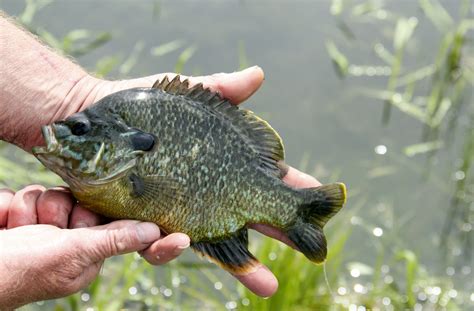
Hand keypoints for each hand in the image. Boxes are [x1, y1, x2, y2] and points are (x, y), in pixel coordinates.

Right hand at [0, 187, 188, 308]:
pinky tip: (7, 221)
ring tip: (22, 228)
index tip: (183, 240)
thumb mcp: (71, 254)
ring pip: (60, 192)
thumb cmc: (18, 270)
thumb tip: (154, 233)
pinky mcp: (28, 211)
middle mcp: (74, 238)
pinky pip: (35, 191)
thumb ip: (112, 240)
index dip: (152, 237)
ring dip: (37, 207)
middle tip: (54, 225)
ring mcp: (49, 224)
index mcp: (90, 255)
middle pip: (92, 203)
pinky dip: (17, 205)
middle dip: (67, 209)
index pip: (129, 238)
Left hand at [77, 67, 319, 296]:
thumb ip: (220, 88)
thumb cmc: (143, 106)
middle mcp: (206, 194)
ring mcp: (177, 212)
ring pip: (214, 245)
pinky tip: (176, 243)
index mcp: (221, 165)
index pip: (266, 180)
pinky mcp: (144, 223)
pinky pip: (158, 244)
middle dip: (284, 237)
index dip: (294, 189)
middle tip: (315, 254)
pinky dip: (169, 248)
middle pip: (252, 220)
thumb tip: (259, 75)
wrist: (92, 123)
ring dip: (243, 267)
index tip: (322, 196)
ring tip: (267, 282)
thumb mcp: (185, 95)